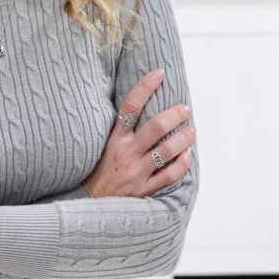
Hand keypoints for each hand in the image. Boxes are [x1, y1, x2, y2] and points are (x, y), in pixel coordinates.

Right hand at [82, 68, 194, 198]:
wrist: (87, 205)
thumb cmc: (97, 172)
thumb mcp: (102, 146)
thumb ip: (119, 130)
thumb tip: (134, 106)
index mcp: (114, 139)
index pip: (130, 107)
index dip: (145, 87)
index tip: (159, 73)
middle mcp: (126, 153)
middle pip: (156, 127)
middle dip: (175, 114)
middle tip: (185, 107)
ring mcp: (136, 172)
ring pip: (167, 150)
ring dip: (184, 137)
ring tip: (191, 130)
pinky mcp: (144, 190)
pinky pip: (169, 175)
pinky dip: (182, 163)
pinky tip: (187, 154)